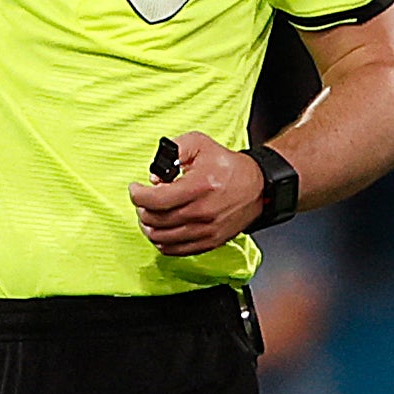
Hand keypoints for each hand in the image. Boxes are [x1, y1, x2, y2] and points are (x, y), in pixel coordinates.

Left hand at [129, 132, 266, 255]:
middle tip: (142, 199)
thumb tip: (155, 176)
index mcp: (199, 187)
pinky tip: (161, 228)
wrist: (257, 186)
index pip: (155, 200)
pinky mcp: (211, 242)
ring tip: (149, 213)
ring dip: (148, 226)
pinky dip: (162, 241)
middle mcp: (203, 212)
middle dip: (141, 208)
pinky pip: (176, 250)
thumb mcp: (198, 143)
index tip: (135, 189)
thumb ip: (172, 151)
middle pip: (156, 220)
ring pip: (162, 238)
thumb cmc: (226, 165)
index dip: (137, 195)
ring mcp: (207, 230)